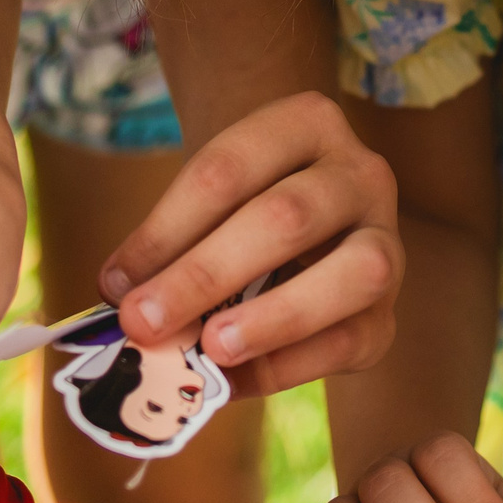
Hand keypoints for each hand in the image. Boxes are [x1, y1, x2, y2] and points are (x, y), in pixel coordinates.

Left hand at [99, 91, 401, 392]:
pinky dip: (292, 364)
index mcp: (307, 123)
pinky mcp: (389, 314)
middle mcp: (361, 173)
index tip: (112, 283)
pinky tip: (235, 379)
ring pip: (356, 273)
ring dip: (276, 316)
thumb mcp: (210, 203)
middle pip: (287, 217)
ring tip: (212, 348)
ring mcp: (387, 241)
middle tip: (144, 322)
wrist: (310, 227)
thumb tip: (123, 301)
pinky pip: (354, 340)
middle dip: (206, 274)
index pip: (227, 170)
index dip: (165, 230)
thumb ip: (172, 246)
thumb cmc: (243, 210)